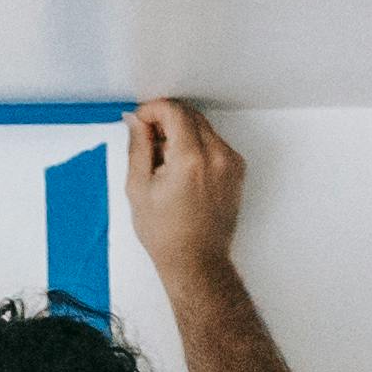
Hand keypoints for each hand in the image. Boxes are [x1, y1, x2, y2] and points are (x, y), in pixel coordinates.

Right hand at [122, 99, 245, 278]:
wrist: (196, 261)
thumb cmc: (166, 234)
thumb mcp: (139, 188)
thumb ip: (138, 147)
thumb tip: (136, 121)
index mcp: (191, 158)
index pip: (174, 111)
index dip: (152, 110)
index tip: (140, 121)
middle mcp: (217, 155)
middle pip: (190, 115)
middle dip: (166, 120)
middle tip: (148, 141)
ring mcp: (230, 162)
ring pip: (202, 128)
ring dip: (181, 134)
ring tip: (164, 163)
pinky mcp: (236, 169)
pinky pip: (214, 143)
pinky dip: (196, 147)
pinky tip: (182, 172)